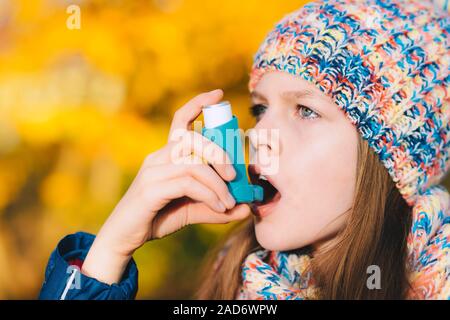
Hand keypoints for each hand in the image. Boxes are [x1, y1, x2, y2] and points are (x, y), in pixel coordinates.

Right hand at [81, 89, 250, 283]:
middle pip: (192, 139)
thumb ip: (216, 206)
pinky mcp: (151, 190)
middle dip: (219, 154)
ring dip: (217, 183)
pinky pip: (187, 183)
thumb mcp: (191, 209)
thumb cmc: (157, 218)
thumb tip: (245, 207)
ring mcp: (152, 172)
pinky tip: (219, 208)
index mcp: (166, 156)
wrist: (124, 238)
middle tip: (235, 175)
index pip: (180, 120)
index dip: (198, 104)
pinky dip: (209, 195)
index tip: (218, 95)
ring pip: (193, 164)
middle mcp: (157, 158)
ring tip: (229, 202)